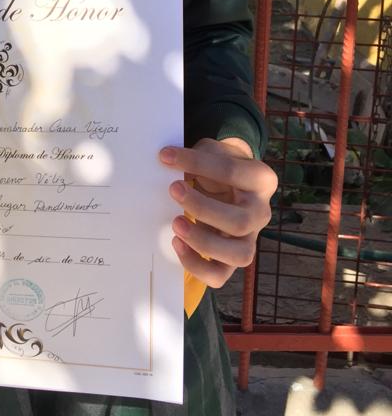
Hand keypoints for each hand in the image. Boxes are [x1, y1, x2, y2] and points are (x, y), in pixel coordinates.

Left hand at [159, 137, 278, 287]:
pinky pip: (220, 274)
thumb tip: (166, 163)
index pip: (232, 171)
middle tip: (173, 190)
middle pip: (240, 221)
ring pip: (239, 255)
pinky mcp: (233, 257)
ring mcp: (251, 238)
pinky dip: (196, 265)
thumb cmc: (218, 165)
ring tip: (175, 224)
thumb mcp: (212, 151)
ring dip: (203, 241)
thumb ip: (196, 157)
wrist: (230, 180)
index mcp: (261, 179)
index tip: (165, 156)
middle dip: (202, 208)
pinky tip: (177, 244)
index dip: (196, 162)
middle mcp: (261, 211)